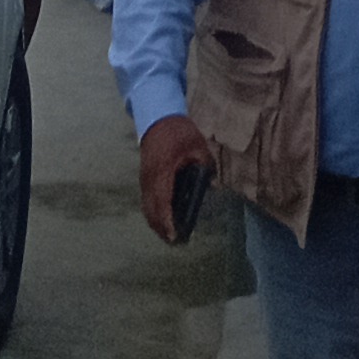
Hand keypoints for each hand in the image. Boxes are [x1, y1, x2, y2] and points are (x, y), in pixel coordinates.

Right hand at [139, 113, 217, 242]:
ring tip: (170, 236)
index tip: (174, 236)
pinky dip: (153, 212)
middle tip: (176, 242)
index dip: (167, 221)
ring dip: (156, 223)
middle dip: (161, 228)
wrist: (157, 117)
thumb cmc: (179, 132)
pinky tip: (162, 219)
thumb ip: (205, 166)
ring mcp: (144, 178)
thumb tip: (214, 186)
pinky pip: (146, 200)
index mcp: (163, 170)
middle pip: (151, 210)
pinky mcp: (143, 177)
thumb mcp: (197, 145)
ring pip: (146, 207)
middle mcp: (149, 178)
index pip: (162, 201)